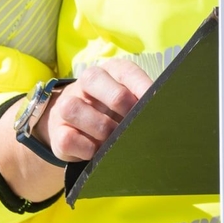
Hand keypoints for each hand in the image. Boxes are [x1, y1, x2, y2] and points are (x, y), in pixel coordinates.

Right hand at [0, 59, 155, 201]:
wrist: (76, 126)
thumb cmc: (112, 112)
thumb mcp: (128, 103)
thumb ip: (143, 103)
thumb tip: (165, 113)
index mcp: (109, 72)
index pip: (125, 71)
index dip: (141, 86)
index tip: (156, 105)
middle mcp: (85, 83)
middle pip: (93, 79)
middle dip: (118, 101)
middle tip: (134, 122)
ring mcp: (67, 106)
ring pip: (75, 108)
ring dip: (101, 128)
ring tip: (115, 141)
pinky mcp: (58, 132)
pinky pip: (68, 138)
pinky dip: (87, 148)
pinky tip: (97, 152)